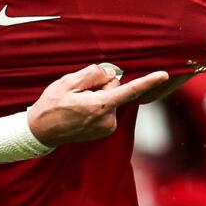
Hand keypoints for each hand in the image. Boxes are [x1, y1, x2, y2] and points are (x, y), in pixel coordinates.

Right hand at [27, 63, 168, 146]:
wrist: (41, 131)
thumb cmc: (52, 105)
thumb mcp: (68, 82)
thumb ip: (93, 74)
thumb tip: (110, 74)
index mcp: (100, 106)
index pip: (129, 90)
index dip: (148, 81)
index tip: (164, 75)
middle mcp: (108, 119)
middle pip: (115, 89)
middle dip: (101, 86)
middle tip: (78, 93)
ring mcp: (107, 127)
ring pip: (111, 98)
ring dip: (97, 96)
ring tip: (76, 104)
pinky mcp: (105, 130)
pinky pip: (107, 108)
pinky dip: (97, 105)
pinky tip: (80, 111)